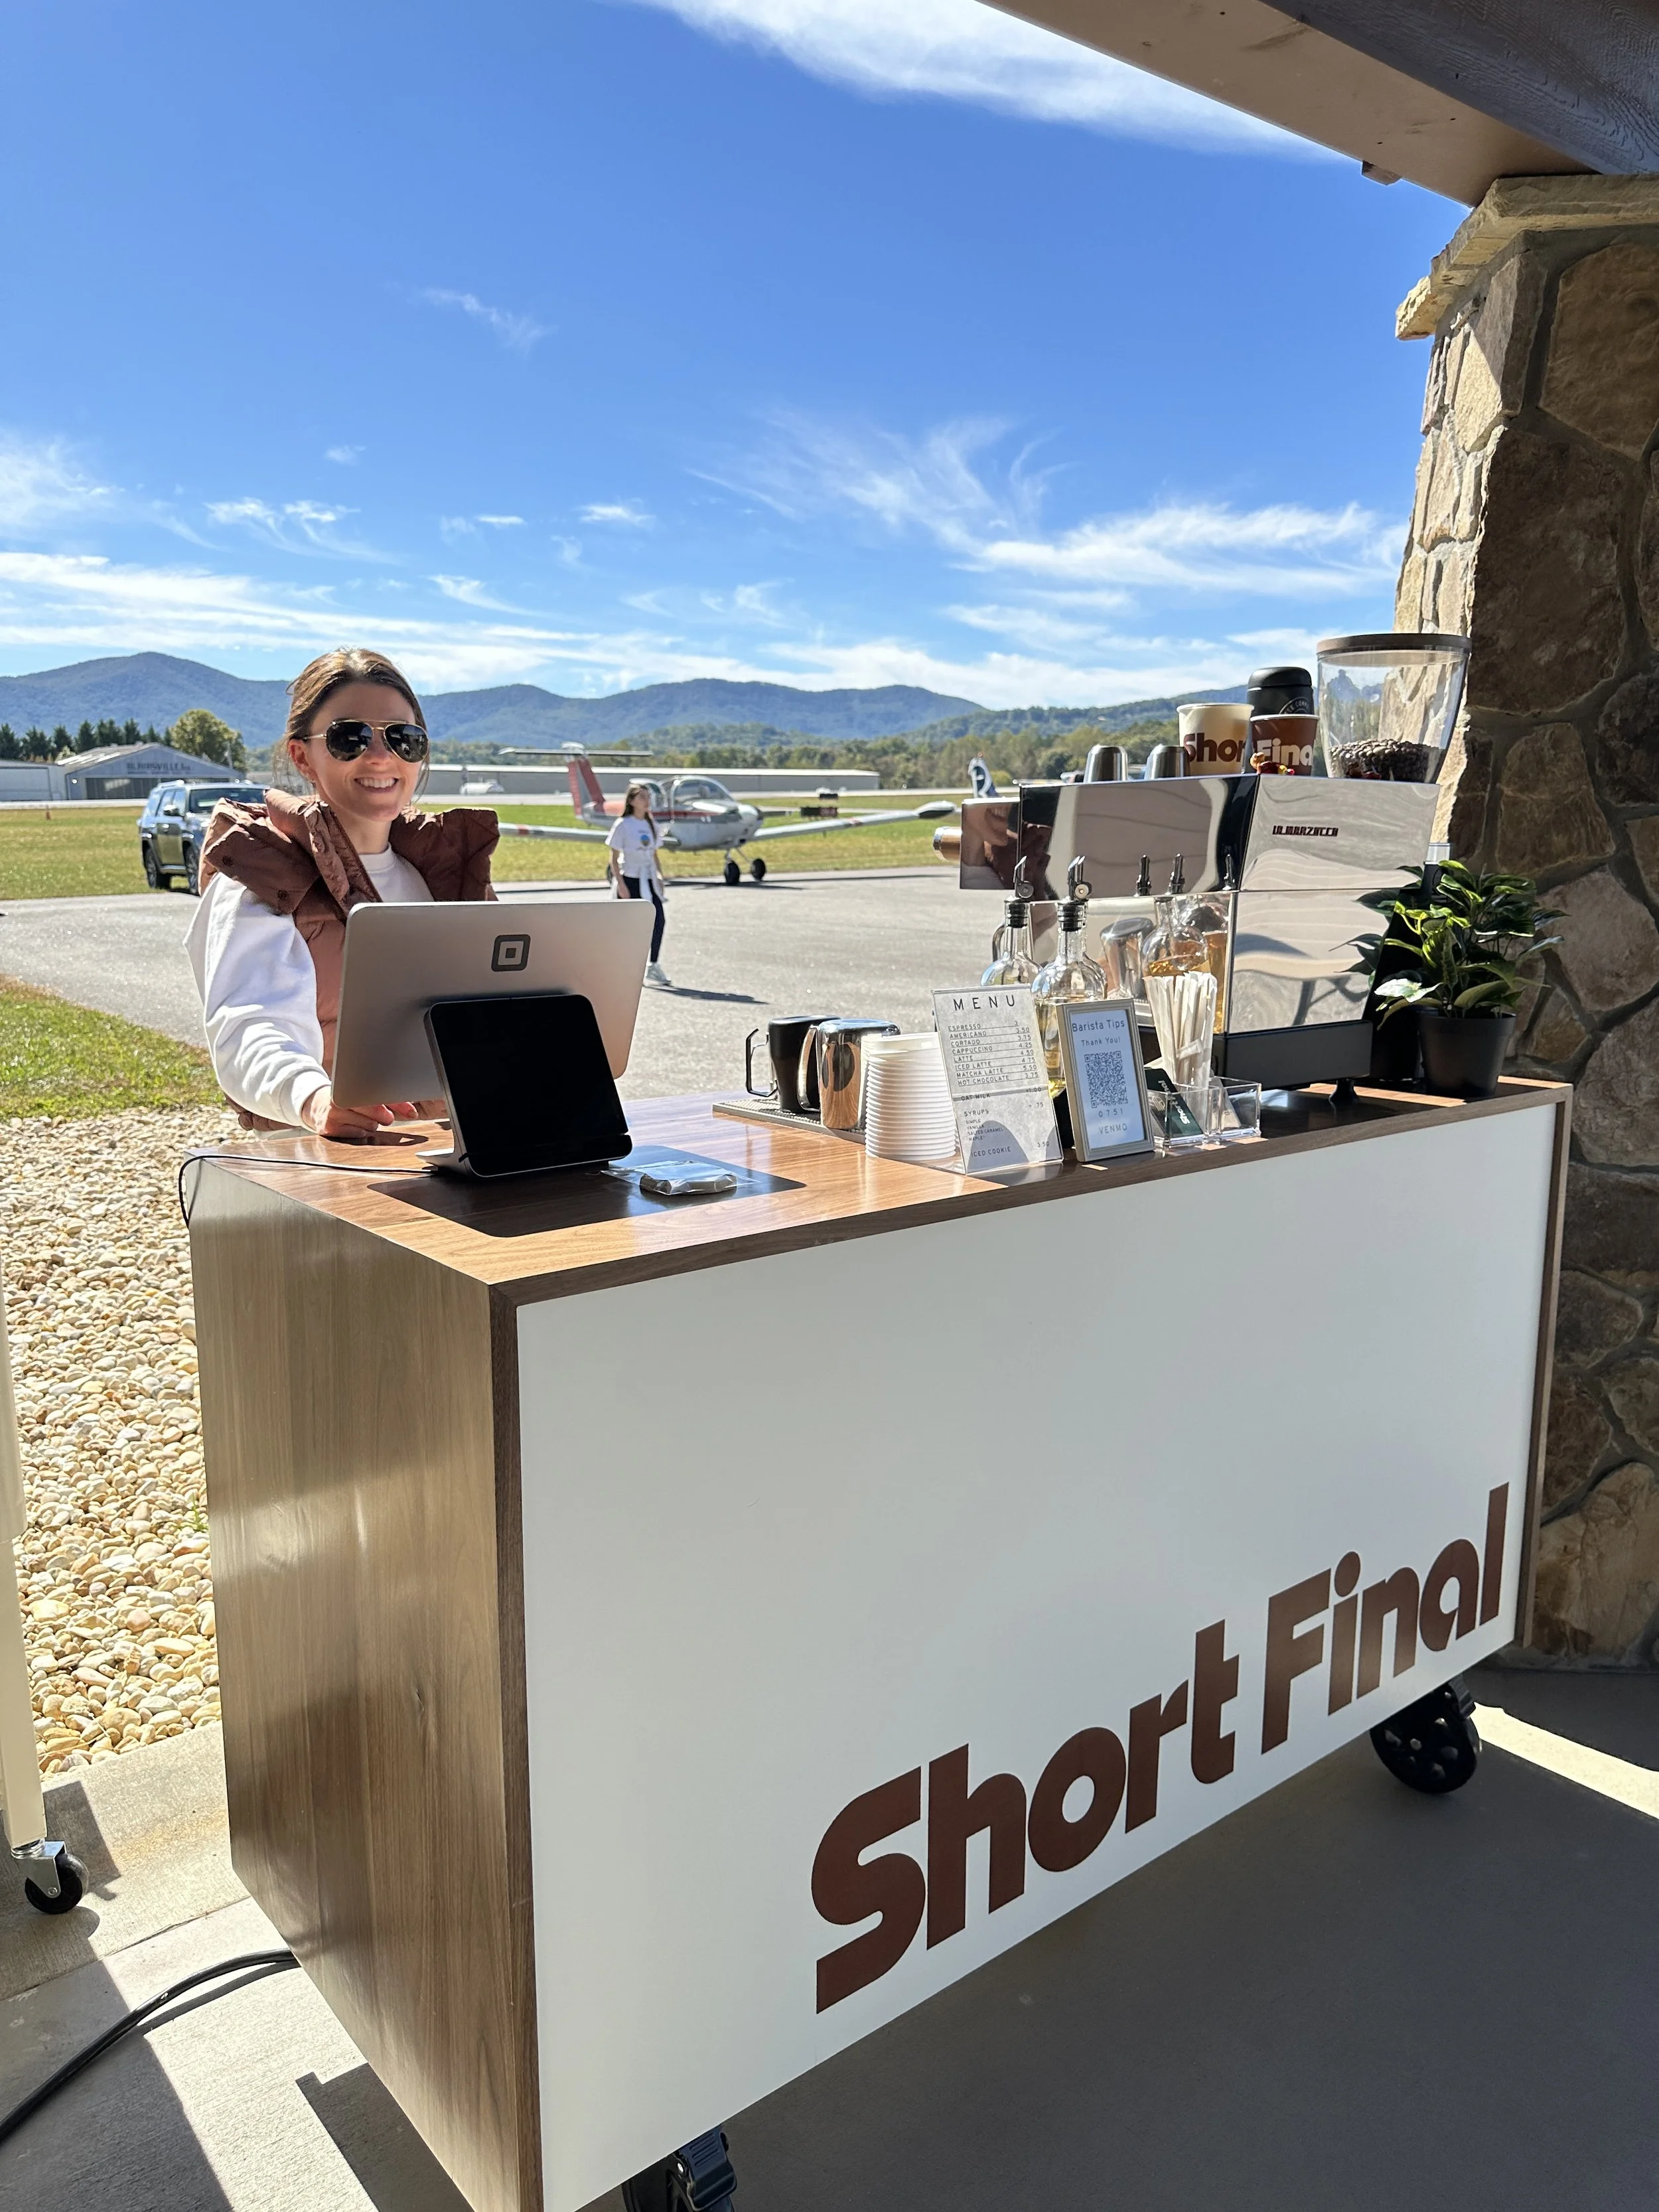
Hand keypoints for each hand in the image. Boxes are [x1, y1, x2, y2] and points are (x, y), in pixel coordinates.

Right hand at [302, 1085, 418, 1141]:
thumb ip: (384, 1097)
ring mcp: (333, 1114)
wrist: (314, 1104)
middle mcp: (339, 1098)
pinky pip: (358, 1134)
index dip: (398, 1103)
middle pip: (374, 1110)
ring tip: (364, 1117)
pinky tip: (355, 1124)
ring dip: (373, 1123)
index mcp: (349, 1084)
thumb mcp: (360, 1091)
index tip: (411, 1111)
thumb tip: (411, 1109)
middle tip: (386, 1117)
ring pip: (369, 1125)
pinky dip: (362, 1131)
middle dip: (386, 1115)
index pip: (379, 1094)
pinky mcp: (329, 1128)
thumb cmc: (345, 1097)